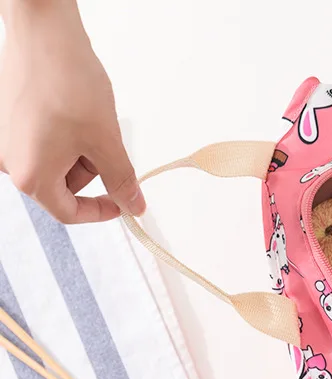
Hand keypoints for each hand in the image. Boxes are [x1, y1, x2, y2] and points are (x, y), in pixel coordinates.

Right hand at [0, 0, 144, 222]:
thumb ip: (121, 181)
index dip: (100, 211)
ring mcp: (6, 140)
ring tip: (88, 121)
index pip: (68, 212)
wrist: (43, 29)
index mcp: (30, 176)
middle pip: (62, 186)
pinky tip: (73, 111)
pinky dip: (66, 136)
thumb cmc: (67, 81)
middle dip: (91, 172)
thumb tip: (134, 206)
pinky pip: (43, 142)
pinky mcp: (8, 121)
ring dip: (80, 152)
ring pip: (55, 163)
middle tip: (106, 144)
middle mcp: (10, 162)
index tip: (123, 202)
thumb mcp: (106, 141)